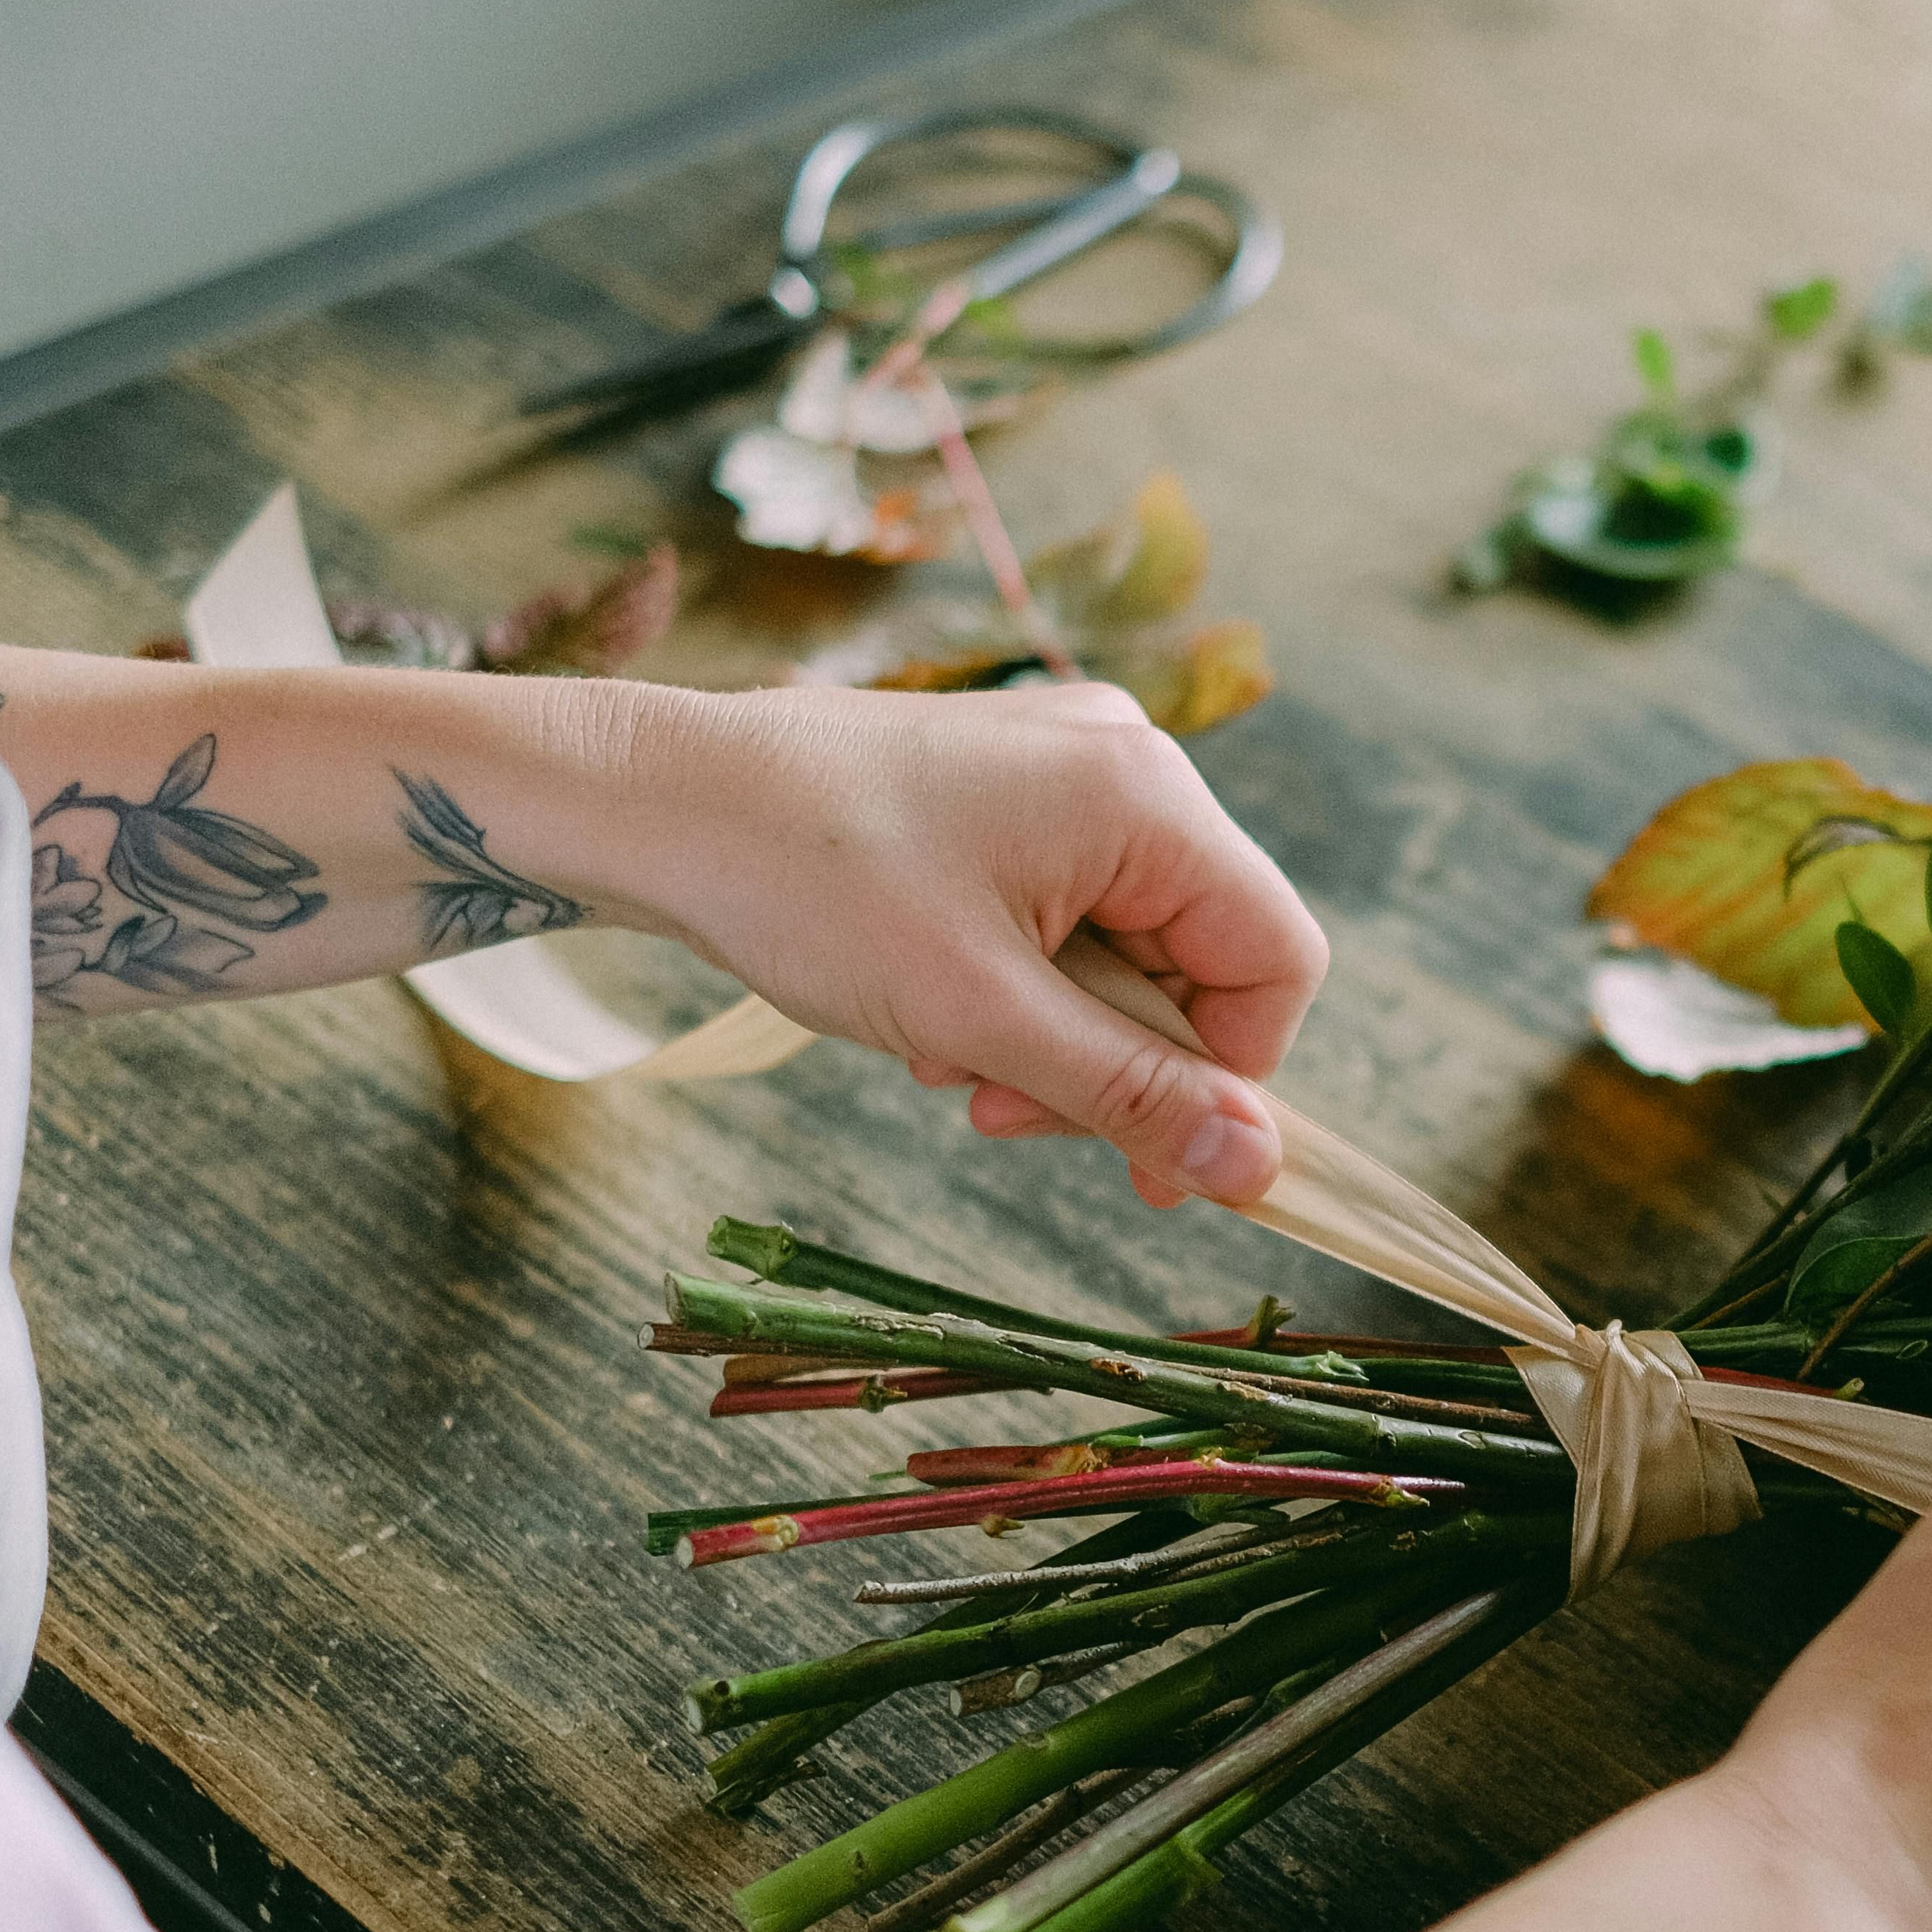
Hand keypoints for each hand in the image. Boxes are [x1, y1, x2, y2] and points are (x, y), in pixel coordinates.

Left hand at [604, 680, 1324, 1205]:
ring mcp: (1065, 766)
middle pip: (1200, 958)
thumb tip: (1258, 1170)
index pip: (1274, 961)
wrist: (656, 800)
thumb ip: (1129, 1094)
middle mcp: (1125, 761)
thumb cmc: (808, 885)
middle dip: (1113, 1059)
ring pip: (1127, 948)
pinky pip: (1068, 912)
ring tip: (950, 1056)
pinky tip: (934, 1009)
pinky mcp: (1010, 787)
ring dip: (1054, 1033)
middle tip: (1004, 1112)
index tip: (1143, 1158)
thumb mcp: (982, 1016)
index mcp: (1145, 795)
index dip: (1226, 1076)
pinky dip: (1018, 983)